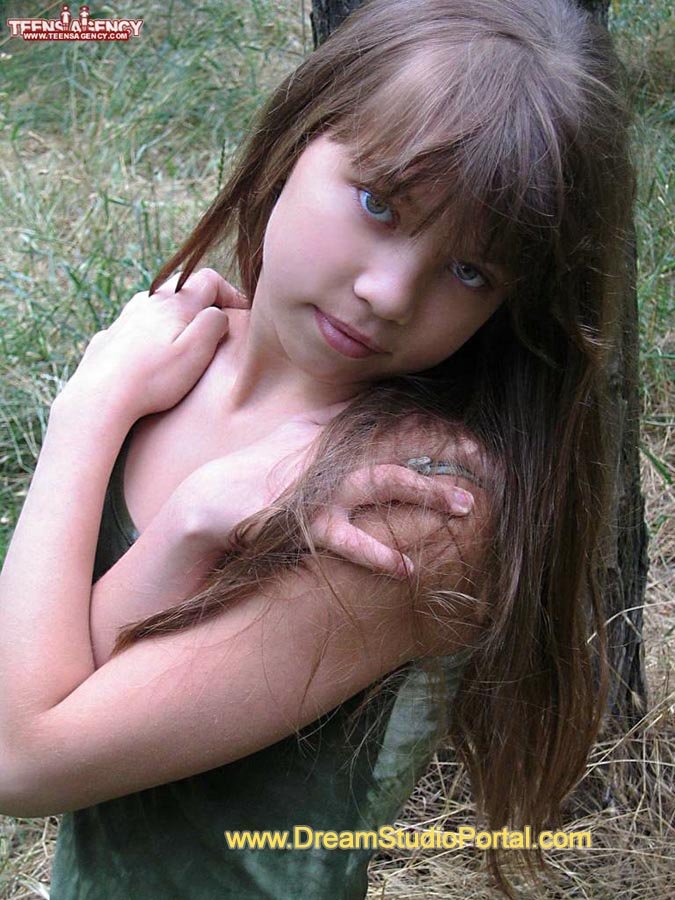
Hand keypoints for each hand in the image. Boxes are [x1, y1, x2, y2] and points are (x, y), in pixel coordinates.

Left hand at [57, 268, 248, 425]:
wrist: (99, 398)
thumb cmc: (152, 379)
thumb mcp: (196, 352)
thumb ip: (214, 324)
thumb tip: (220, 313)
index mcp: (173, 303)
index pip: (209, 279)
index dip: (230, 292)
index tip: (241, 314)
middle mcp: (147, 303)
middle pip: (182, 289)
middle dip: (204, 304)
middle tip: (217, 328)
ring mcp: (125, 319)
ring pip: (157, 307)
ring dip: (176, 319)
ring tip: (185, 345)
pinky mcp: (111, 338)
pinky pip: (137, 328)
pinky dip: (153, 335)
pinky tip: (154, 359)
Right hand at [177, 411, 474, 579]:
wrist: (214, 498)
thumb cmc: (259, 467)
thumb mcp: (296, 433)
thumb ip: (331, 418)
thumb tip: (358, 403)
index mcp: (337, 435)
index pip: (395, 424)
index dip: (436, 429)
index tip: (473, 442)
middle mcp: (337, 456)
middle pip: (403, 447)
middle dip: (447, 454)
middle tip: (488, 466)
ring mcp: (325, 487)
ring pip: (388, 483)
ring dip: (429, 494)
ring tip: (466, 508)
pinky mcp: (309, 521)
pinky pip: (351, 540)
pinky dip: (379, 554)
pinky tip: (406, 569)